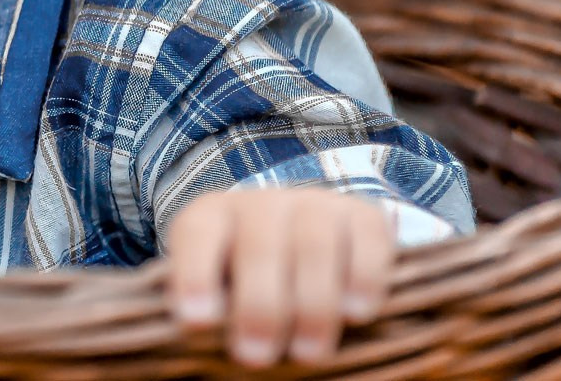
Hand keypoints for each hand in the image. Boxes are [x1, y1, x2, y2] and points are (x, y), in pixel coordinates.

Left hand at [165, 187, 394, 368]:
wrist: (310, 236)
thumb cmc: (251, 278)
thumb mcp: (221, 286)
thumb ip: (212, 307)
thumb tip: (201, 339)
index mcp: (213, 216)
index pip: (197, 234)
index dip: (194, 276)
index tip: (197, 323)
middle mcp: (262, 203)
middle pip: (260, 246)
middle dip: (258, 306)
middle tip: (254, 357)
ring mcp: (315, 204)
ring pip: (314, 245)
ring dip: (312, 304)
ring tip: (307, 353)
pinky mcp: (363, 215)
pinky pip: (367, 240)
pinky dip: (363, 279)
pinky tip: (357, 315)